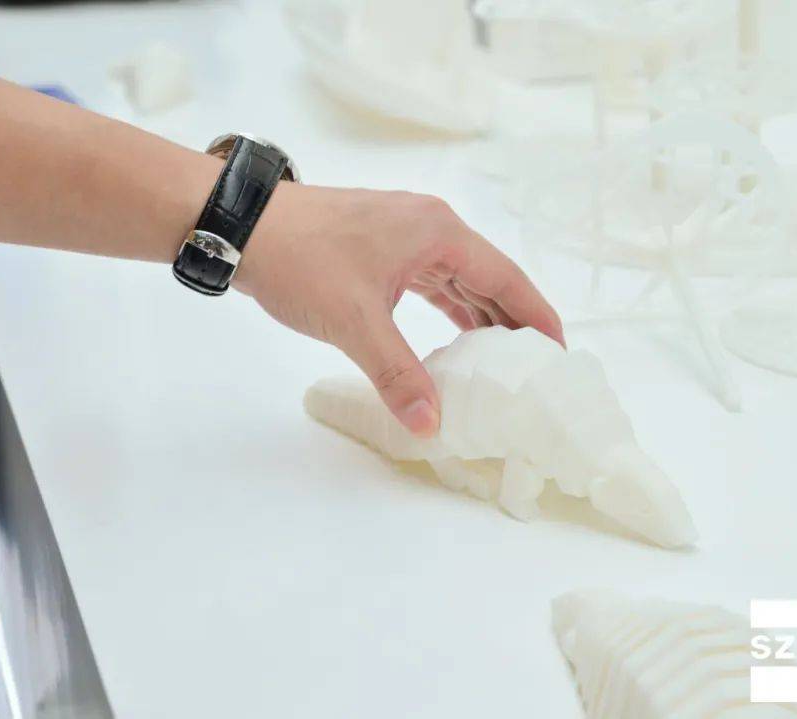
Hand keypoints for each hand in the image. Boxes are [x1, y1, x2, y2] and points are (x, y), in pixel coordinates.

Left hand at [234, 183, 564, 437]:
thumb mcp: (355, 322)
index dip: (536, 316)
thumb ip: (397, 374)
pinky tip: (456, 337)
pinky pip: (432, 280)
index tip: (558, 351)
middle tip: (537, 365)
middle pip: (489, 277)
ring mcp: (404, 234)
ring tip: (504, 359)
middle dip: (513, 321)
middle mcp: (430, 227)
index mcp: (438, 233)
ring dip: (480, 316)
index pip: (506, 277)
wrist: (238, 226)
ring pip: (459, 279)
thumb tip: (430, 424)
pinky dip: (448, 309)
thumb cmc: (300, 259)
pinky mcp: (381, 246)